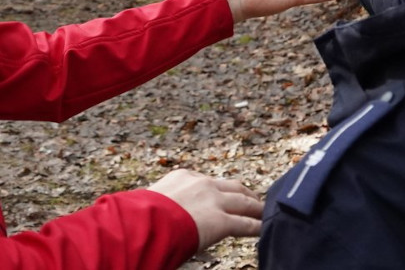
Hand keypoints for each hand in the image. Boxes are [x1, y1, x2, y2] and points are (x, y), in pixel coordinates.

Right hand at [146, 169, 262, 251]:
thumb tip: (159, 213)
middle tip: (253, 199)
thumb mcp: (151, 201)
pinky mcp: (221, 221)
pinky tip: (264, 228)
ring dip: (256, 207)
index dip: (219, 190)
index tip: (224, 194)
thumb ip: (163, 203)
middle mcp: (202, 184)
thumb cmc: (139, 215)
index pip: (207, 181)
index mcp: (183, 176)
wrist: (144, 222)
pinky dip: (257, 227)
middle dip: (244, 193)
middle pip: (232, 186)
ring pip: (243, 202)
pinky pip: (245, 224)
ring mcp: (214, 201)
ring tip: (264, 212)